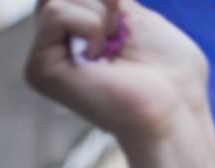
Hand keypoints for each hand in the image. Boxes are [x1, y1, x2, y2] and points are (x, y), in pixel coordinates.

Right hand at [25, 0, 211, 147]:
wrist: (176, 110)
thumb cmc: (173, 74)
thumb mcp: (141, 18)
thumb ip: (107, 1)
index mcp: (79, 35)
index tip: (125, 22)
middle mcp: (57, 46)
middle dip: (101, 1)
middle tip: (121, 35)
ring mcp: (45, 58)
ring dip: (100, 16)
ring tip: (112, 51)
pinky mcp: (39, 69)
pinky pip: (56, 13)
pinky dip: (91, 27)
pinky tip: (100, 58)